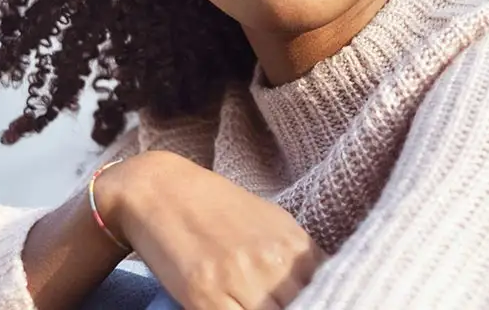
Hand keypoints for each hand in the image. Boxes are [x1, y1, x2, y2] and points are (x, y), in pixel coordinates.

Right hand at [98, 150, 325, 309]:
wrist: (160, 190)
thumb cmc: (218, 206)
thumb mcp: (271, 222)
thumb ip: (299, 258)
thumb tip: (323, 283)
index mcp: (293, 244)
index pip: (327, 290)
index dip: (325, 300)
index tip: (320, 302)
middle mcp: (270, 262)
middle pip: (302, 307)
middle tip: (283, 305)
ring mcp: (238, 281)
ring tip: (259, 304)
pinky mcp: (204, 297)